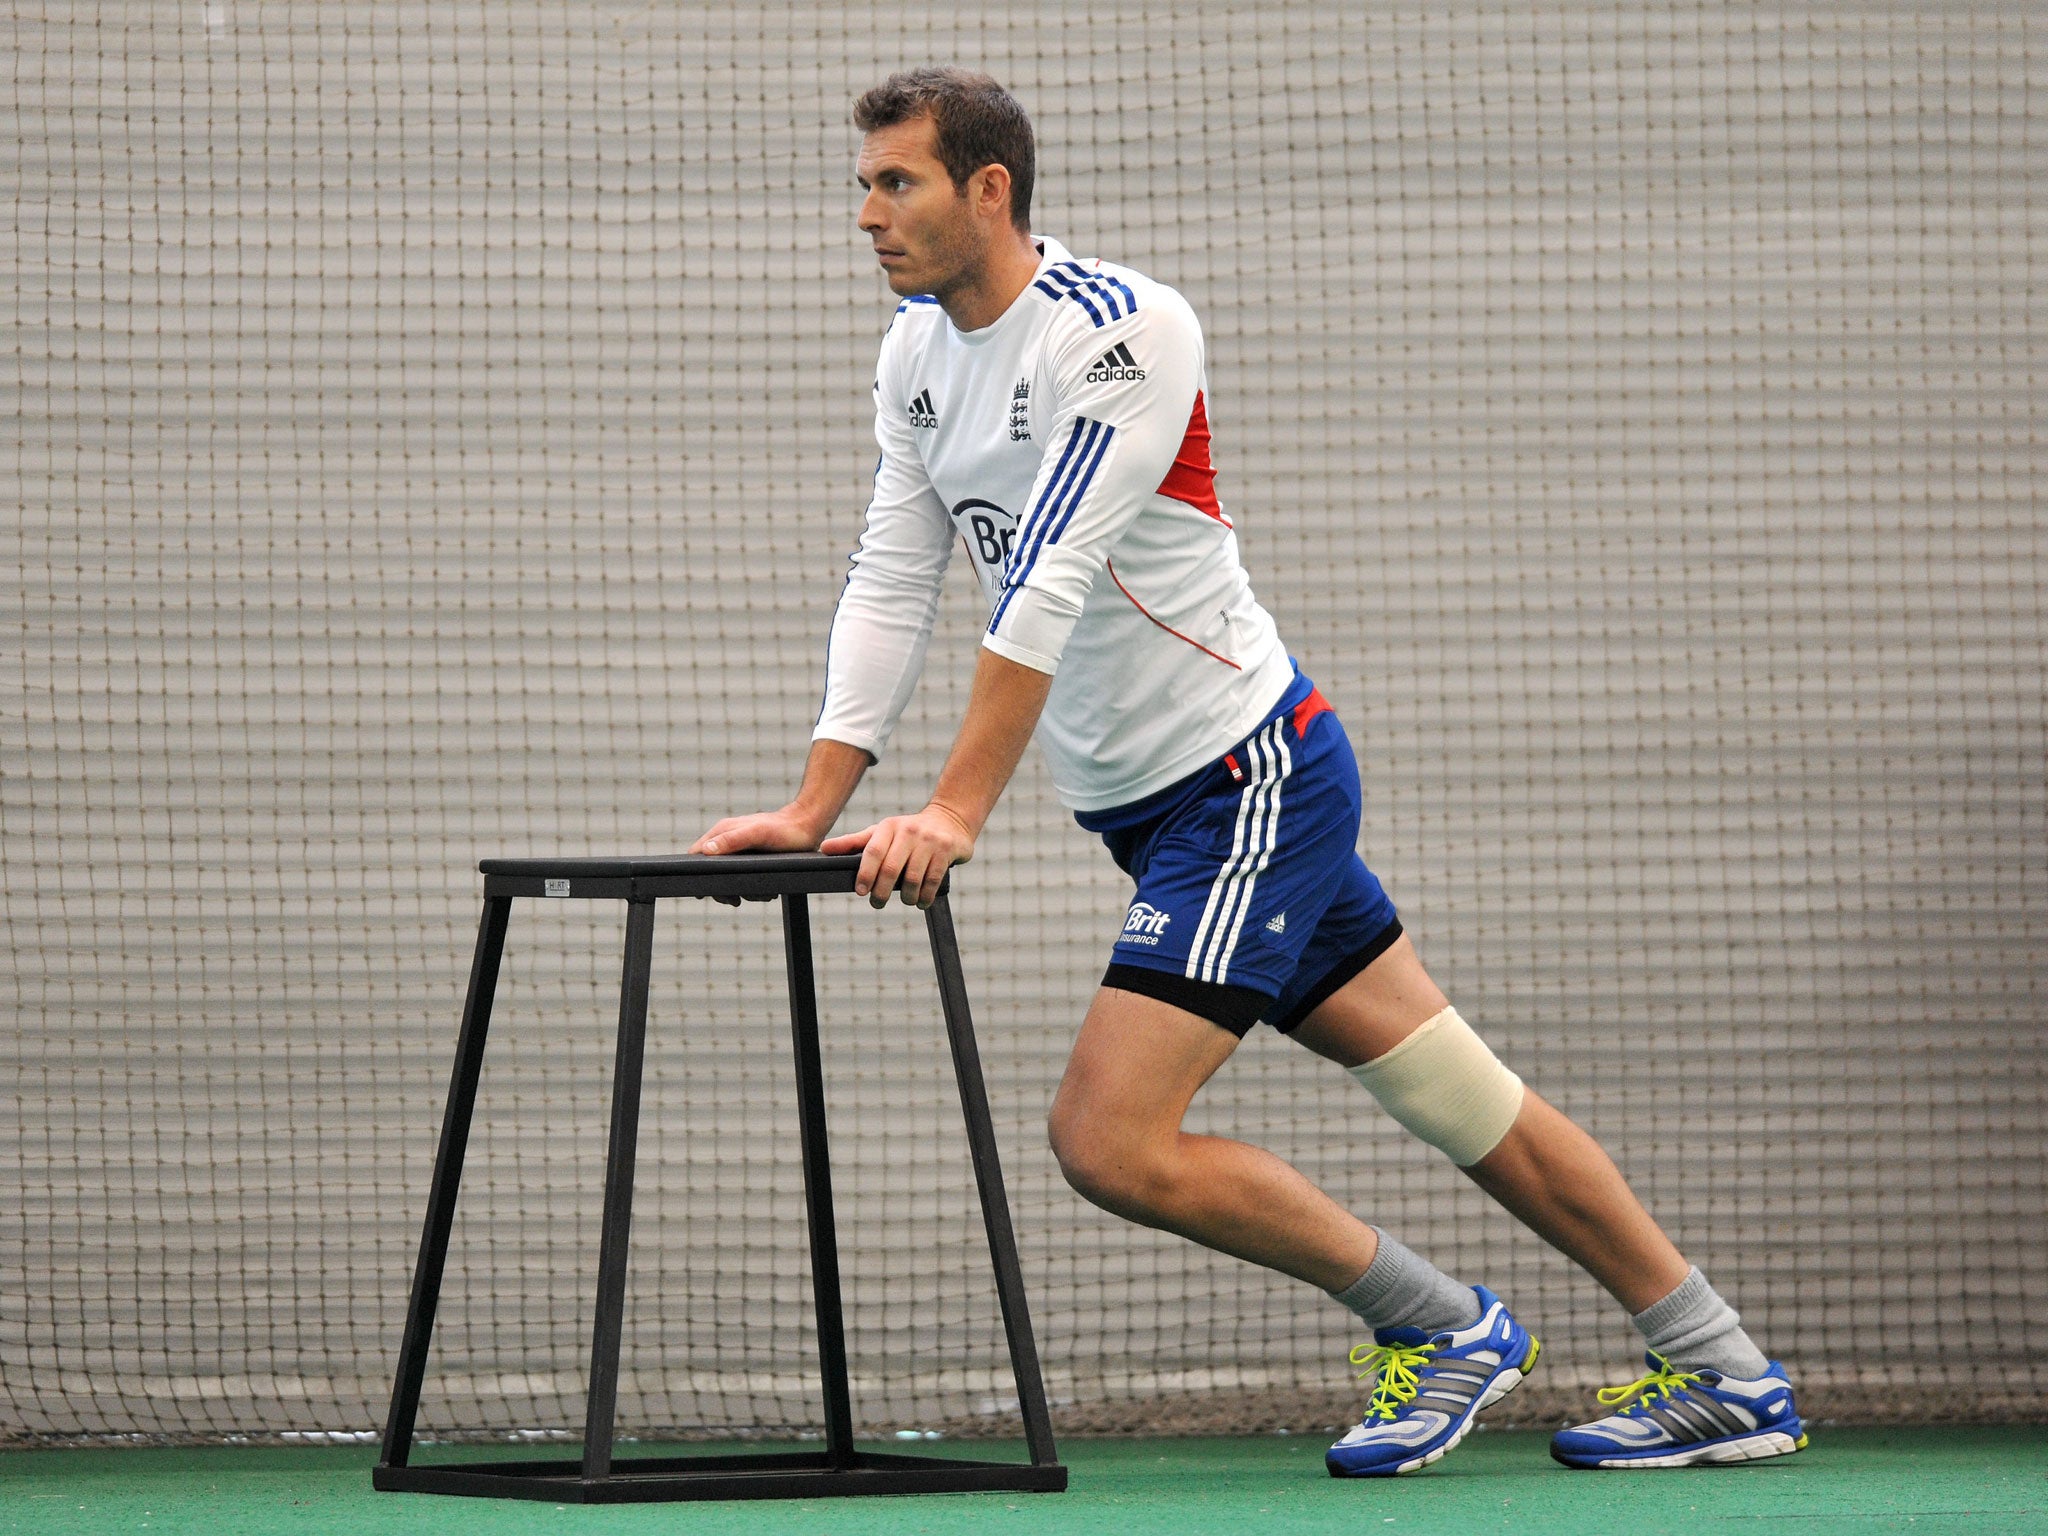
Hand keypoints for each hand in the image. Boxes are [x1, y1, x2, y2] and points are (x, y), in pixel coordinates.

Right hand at [689, 807, 823, 903]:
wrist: (809, 827)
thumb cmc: (785, 829)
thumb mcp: (758, 834)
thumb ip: (732, 840)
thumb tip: (707, 850)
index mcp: (722, 832)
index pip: (697, 854)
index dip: (698, 873)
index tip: (708, 891)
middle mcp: (728, 840)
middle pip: (712, 871)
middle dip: (725, 889)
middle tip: (737, 900)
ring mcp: (739, 850)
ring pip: (730, 878)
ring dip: (744, 891)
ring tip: (763, 894)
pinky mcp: (752, 859)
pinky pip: (744, 878)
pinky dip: (754, 888)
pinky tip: (768, 891)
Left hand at [821, 802, 975, 909]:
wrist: (949, 820)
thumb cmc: (907, 831)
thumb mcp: (881, 832)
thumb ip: (854, 842)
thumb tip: (824, 848)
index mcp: (888, 827)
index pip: (872, 852)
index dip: (865, 874)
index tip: (860, 891)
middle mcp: (908, 831)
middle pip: (891, 869)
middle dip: (881, 892)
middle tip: (877, 903)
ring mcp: (929, 840)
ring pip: (912, 879)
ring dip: (906, 898)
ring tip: (905, 901)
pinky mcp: (946, 850)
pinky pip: (933, 881)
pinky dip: (925, 897)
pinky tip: (920, 901)